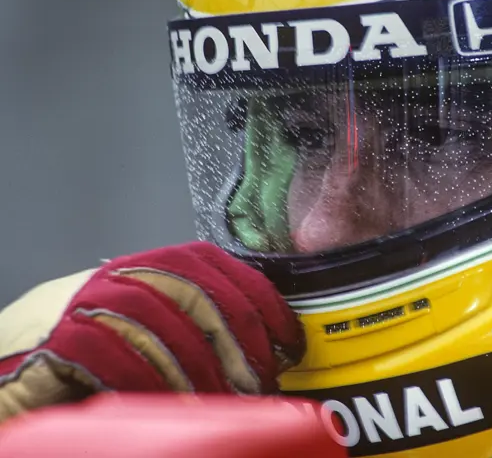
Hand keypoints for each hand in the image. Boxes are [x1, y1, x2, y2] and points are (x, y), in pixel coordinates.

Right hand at [0, 242, 304, 421]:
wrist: (3, 363)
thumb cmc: (73, 349)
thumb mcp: (135, 324)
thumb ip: (182, 322)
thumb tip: (250, 350)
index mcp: (140, 266)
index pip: (211, 264)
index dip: (258, 298)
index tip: (287, 337)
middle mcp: (117, 275)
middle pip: (196, 294)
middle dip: (240, 339)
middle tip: (262, 380)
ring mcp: (87, 302)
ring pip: (164, 325)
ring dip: (204, 368)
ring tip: (227, 399)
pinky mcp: (60, 341)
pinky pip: (119, 354)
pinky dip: (153, 380)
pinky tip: (175, 402)